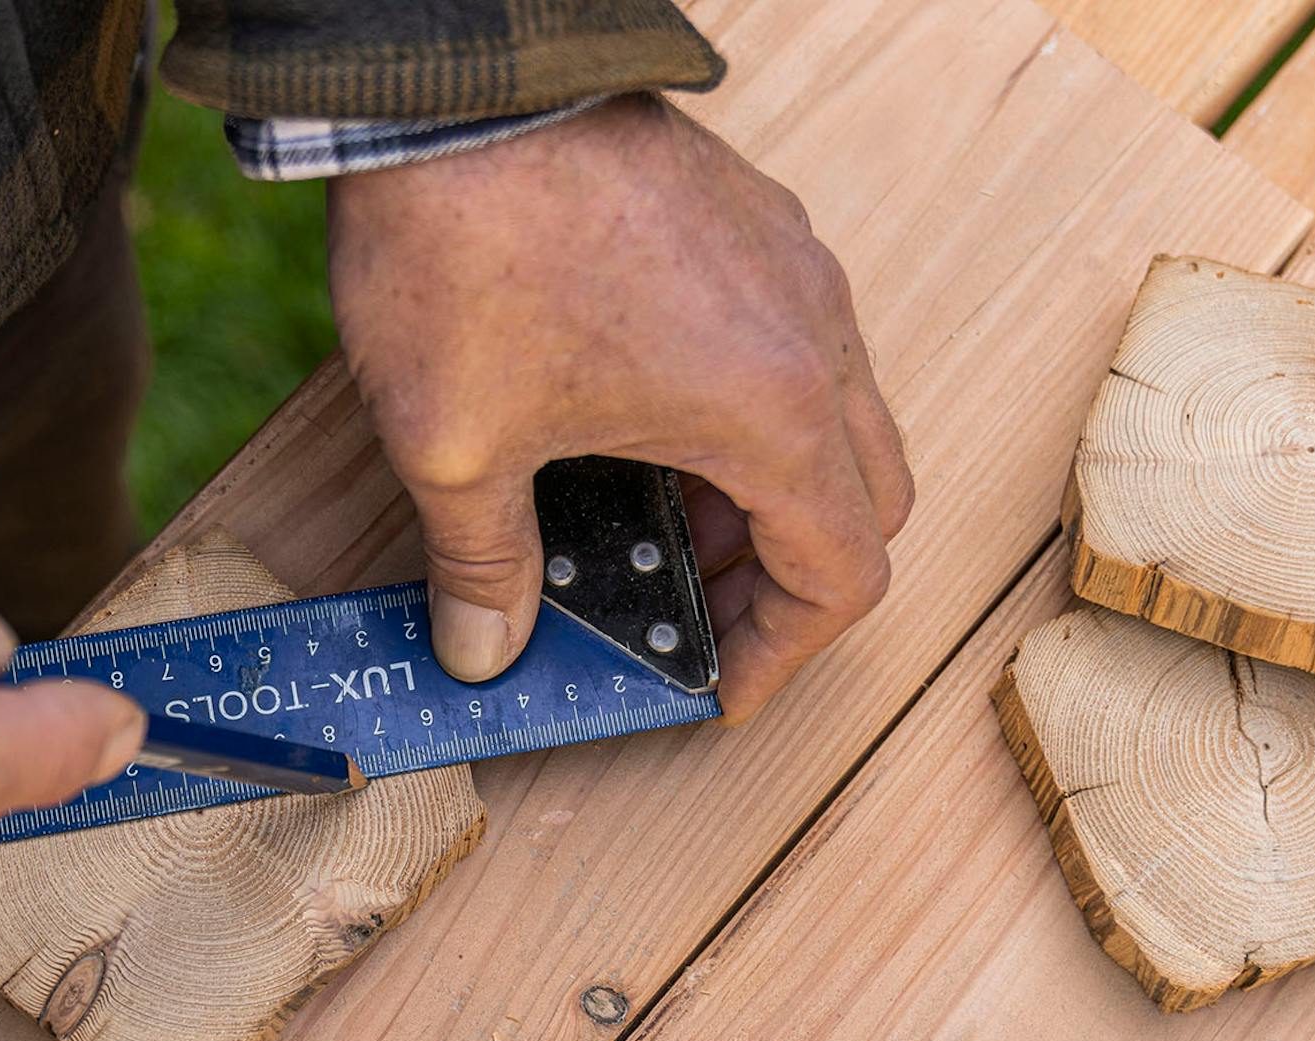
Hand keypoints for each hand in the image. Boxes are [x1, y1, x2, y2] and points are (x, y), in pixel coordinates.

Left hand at [328, 94, 912, 721]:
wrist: (450, 78)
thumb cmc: (466, 244)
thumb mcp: (458, 448)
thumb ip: (484, 570)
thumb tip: (485, 650)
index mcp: (772, 409)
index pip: (844, 574)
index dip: (783, 654)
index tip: (719, 687)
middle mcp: (812, 336)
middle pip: (863, 503)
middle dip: (783, 583)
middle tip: (693, 619)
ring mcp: (791, 270)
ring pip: (835, 426)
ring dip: (764, 500)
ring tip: (654, 532)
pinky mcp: (752, 226)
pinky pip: (793, 353)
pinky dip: (745, 421)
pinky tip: (642, 431)